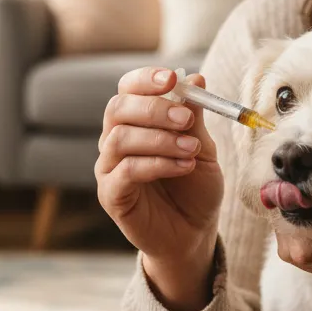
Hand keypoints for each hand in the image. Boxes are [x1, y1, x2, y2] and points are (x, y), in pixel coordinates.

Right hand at [96, 68, 223, 310]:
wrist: (195, 232)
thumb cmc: (196, 188)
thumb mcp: (202, 148)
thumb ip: (194, 117)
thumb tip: (195, 78)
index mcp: (136, 121)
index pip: (128, 88)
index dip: (146, 79)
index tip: (172, 78)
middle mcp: (116, 139)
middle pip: (118, 108)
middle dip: (154, 108)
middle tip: (187, 119)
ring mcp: (109, 167)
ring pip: (120, 138)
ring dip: (161, 139)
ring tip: (192, 150)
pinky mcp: (111, 194)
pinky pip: (125, 170)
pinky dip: (157, 164)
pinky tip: (183, 167)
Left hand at [274, 185, 311, 310]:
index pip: (310, 243)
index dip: (293, 215)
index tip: (294, 186)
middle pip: (294, 251)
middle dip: (286, 219)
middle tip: (292, 188)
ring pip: (297, 257)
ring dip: (292, 228)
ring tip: (301, 198)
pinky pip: (310, 260)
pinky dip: (302, 237)